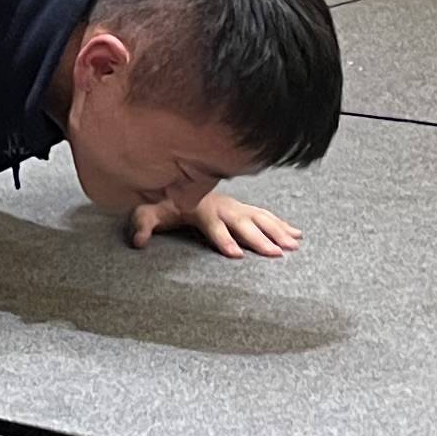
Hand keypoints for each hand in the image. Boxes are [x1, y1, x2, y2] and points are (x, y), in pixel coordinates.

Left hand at [128, 186, 301, 257]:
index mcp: (201, 207)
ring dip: (277, 231)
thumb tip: (139, 242)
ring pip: (260, 217)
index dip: (224, 240)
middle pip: (243, 223)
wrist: (178, 179)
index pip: (213, 226)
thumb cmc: (163, 200)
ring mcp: (236, 206)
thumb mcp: (147, 210)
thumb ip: (142, 224)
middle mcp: (222, 206)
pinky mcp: (243, 208)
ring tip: (293, 246)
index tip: (236, 256)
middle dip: (259, 238)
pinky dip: (283, 224)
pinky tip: (298, 235)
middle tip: (275, 254)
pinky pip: (266, 215)